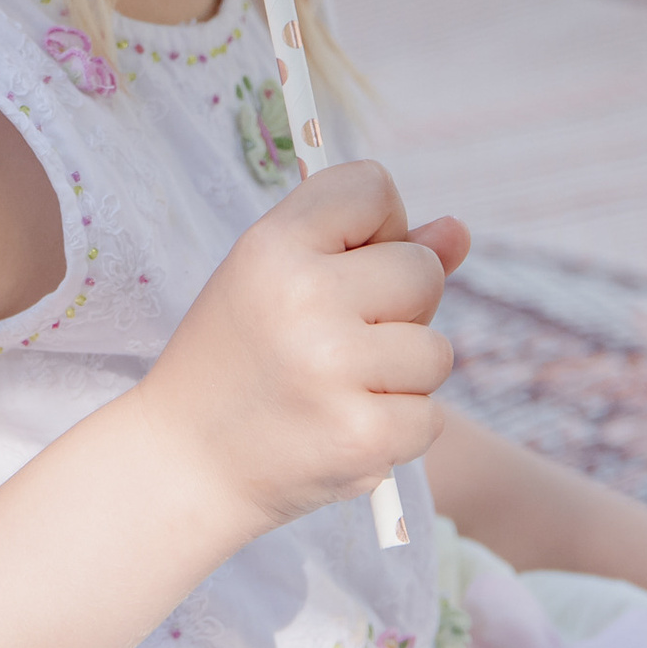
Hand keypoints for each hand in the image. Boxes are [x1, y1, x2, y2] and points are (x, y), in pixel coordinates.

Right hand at [139, 162, 468, 536]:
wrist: (185, 462)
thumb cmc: (239, 358)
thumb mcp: (278, 280)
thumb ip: (370, 248)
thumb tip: (461, 231)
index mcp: (274, 244)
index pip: (373, 185)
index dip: (379, 224)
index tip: (349, 262)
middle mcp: (304, 296)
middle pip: (422, 270)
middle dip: (401, 306)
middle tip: (338, 338)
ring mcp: (334, 368)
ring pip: (437, 350)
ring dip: (402, 374)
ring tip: (339, 387)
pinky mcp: (361, 436)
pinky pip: (430, 416)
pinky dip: (399, 429)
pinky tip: (344, 427)